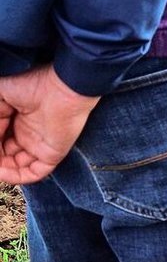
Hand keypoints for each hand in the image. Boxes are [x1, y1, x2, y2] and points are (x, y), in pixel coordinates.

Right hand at [0, 66, 100, 185]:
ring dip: (2, 169)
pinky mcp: (52, 154)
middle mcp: (28, 135)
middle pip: (5, 154)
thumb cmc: (35, 84)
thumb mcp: (2, 96)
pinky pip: (35, 173)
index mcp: (18, 120)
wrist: (63, 86)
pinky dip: (17, 177)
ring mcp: (40, 145)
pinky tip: (2, 173)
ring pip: (16, 166)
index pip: (0, 139)